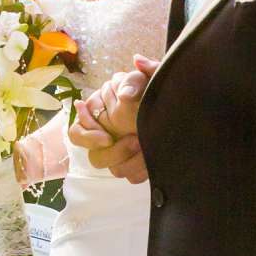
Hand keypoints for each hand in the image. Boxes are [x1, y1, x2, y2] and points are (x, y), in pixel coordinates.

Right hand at [70, 56, 155, 182]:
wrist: (178, 107)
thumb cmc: (153, 88)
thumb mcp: (146, 79)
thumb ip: (135, 80)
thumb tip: (126, 89)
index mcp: (98, 114)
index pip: (77, 134)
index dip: (88, 138)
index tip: (107, 138)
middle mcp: (104, 134)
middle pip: (95, 157)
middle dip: (115, 152)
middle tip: (135, 141)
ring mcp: (119, 151)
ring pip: (114, 169)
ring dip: (130, 162)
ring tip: (147, 150)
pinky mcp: (134, 163)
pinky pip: (131, 177)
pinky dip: (141, 171)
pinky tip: (152, 160)